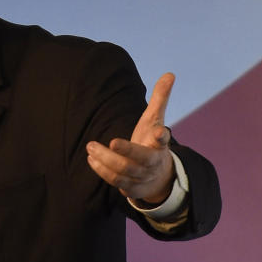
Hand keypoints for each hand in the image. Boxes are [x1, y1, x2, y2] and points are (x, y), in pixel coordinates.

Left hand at [86, 72, 175, 205]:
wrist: (158, 177)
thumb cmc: (152, 142)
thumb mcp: (155, 120)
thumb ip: (160, 98)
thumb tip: (170, 74)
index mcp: (159, 144)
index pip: (163, 140)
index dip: (161, 136)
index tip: (159, 132)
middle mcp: (152, 162)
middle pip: (140, 159)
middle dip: (126, 151)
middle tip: (112, 141)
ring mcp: (142, 177)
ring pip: (124, 170)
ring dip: (106, 159)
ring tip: (91, 146)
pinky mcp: (132, 187)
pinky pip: (115, 181)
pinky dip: (102, 170)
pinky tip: (92, 158)